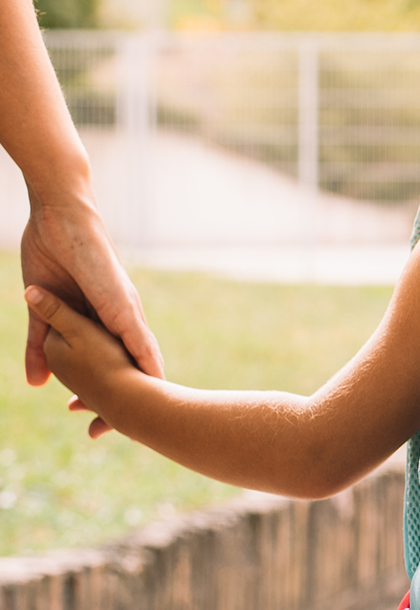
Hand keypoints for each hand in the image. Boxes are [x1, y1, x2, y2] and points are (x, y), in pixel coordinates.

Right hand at [22, 197, 161, 437]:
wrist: (59, 215)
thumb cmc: (53, 255)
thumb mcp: (41, 313)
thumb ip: (40, 345)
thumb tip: (37, 384)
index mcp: (104, 320)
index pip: (116, 363)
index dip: (115, 392)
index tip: (112, 424)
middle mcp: (119, 315)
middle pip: (134, 362)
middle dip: (136, 396)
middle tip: (136, 427)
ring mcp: (121, 304)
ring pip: (140, 348)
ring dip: (146, 378)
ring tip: (159, 407)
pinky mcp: (116, 293)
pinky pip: (131, 324)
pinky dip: (140, 346)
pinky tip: (150, 367)